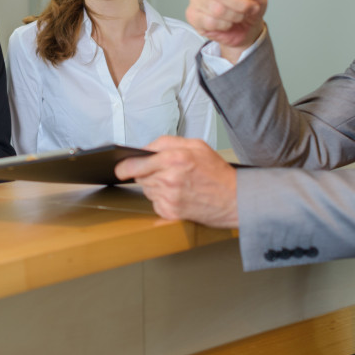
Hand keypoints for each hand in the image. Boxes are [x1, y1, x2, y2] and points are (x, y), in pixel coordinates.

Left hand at [115, 136, 238, 227]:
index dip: (125, 165)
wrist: (234, 200)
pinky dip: (161, 199)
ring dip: (155, 185)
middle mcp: (169, 178)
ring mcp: (169, 197)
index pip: (136, 162)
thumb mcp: (196, 145)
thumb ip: (167, 142)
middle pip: (139, 176)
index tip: (120, 167)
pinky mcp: (170, 212)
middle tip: (164, 172)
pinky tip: (178, 195)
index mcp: (175, 158)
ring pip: (146, 189)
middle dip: (146, 173)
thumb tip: (145, 148)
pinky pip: (154, 203)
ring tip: (176, 183)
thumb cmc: (217, 173)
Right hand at [186, 0, 267, 62]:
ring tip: (240, 15)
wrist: (249, 26)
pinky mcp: (193, 17)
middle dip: (239, 2)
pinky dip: (225, 24)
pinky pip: (210, 22)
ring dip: (235, 15)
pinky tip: (227, 22)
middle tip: (249, 6)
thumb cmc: (251, 2)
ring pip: (216, 9)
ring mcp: (196, 0)